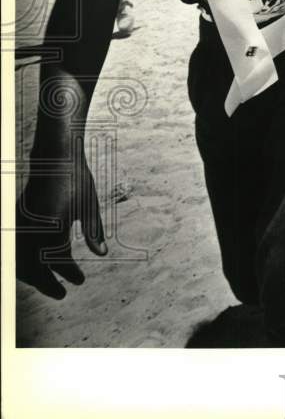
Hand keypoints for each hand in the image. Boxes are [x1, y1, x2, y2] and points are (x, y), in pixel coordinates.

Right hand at [16, 167, 106, 299]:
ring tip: (48, 282)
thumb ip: (94, 231)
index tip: (79, 281)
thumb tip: (101, 254)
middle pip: (35, 268)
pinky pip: (15, 249)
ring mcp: (22, 224)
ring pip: (20, 261)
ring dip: (33, 275)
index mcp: (55, 227)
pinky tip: (35, 265)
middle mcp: (34, 229)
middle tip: (62, 294)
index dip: (69, 274)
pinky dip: (23, 262)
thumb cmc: (77, 179)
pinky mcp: (16, 218)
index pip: (60, 261)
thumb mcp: (91, 205)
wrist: (55, 156)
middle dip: (47, 284)